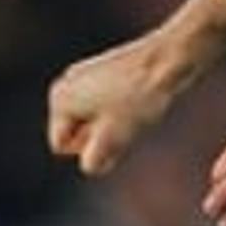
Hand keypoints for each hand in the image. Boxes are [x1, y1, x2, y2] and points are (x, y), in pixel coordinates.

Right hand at [48, 34, 182, 177]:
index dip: (90, 148)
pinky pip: (106, 108)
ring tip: (134, 110)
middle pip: (76, 133)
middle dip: (99, 137)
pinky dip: (119, 113)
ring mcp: (84, 77)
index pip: (62, 147)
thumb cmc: (139, 98)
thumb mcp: (114, 137)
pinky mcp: (104, 73)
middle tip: (125, 120)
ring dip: (112, 127)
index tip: (113, 129)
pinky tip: (138, 102)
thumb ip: (93, 160)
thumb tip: (89, 165)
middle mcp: (65, 85)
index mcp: (59, 99)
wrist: (166, 60)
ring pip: (93, 121)